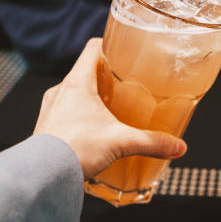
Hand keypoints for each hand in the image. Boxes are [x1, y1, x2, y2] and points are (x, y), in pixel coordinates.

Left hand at [33, 38, 186, 179]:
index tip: (122, 50)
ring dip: (89, 97)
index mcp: (77, 82)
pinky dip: (77, 115)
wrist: (43, 177)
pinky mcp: (45, 128)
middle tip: (122, 84)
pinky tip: (91, 131)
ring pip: (72, 92)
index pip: (92, 48)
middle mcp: (60, 91)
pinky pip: (63, 112)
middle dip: (104, 76)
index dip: (108, 45)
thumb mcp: (121, 142)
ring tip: (108, 109)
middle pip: (84, 71)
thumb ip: (152, 142)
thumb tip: (178, 146)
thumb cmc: (76, 150)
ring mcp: (50, 109)